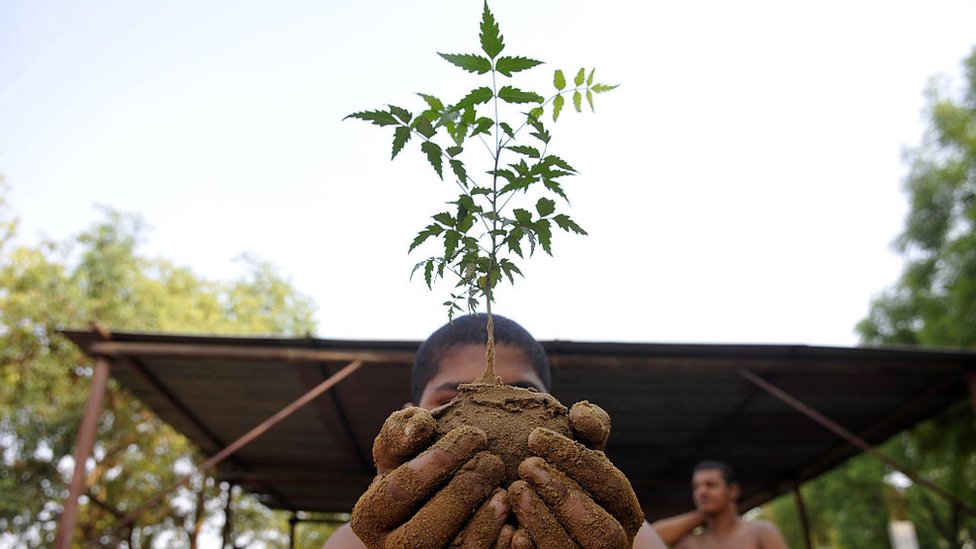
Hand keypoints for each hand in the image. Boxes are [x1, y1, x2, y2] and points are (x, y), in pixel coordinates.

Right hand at [350, 407, 511, 547]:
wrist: (428, 507)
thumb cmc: (414, 470)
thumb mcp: (398, 449)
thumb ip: (401, 429)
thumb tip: (416, 429)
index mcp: (370, 517)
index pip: (399, 492)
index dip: (434, 465)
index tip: (472, 436)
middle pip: (425, 531)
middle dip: (463, 492)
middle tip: (492, 461)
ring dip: (483, 522)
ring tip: (503, 491)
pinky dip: (498, 546)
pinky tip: (513, 523)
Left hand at [508, 401, 643, 548]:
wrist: (553, 520)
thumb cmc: (569, 479)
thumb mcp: (582, 454)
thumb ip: (588, 430)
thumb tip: (581, 413)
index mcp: (625, 509)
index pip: (610, 483)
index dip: (575, 459)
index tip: (534, 436)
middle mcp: (615, 542)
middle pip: (601, 527)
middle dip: (563, 494)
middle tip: (526, 465)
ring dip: (542, 520)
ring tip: (515, 489)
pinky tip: (512, 531)